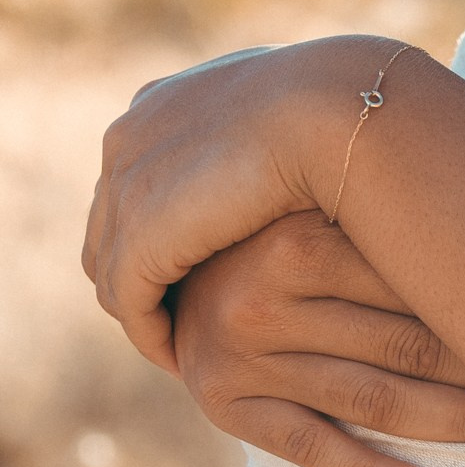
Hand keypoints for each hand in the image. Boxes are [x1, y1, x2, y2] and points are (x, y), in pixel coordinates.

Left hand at [83, 38, 407, 369]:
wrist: (342, 113)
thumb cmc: (348, 117)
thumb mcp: (301, 124)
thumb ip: (274, 143)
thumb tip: (287, 167)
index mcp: (165, 102)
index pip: (141, 179)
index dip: (165, 232)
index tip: (205, 274)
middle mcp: (132, 136)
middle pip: (115, 225)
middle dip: (142, 275)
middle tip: (183, 321)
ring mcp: (126, 187)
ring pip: (114, 269)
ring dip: (145, 312)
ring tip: (188, 349)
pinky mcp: (139, 238)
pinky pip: (130, 304)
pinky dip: (152, 336)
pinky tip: (188, 364)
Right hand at [173, 214, 464, 466]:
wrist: (171, 273)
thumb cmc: (278, 233)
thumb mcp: (318, 209)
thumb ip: (390, 213)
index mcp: (298, 237)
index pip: (418, 283)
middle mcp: (263, 297)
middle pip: (407, 344)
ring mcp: (241, 357)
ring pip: (375, 401)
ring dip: (461, 424)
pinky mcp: (225, 408)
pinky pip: (312, 449)